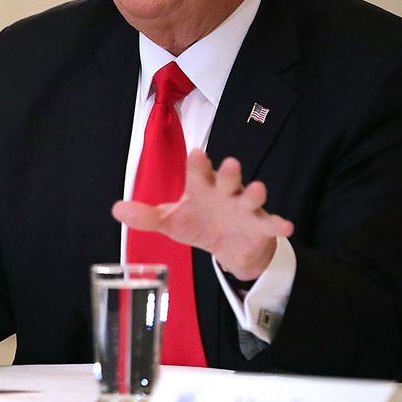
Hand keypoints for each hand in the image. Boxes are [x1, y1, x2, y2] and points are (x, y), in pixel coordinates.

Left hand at [111, 150, 293, 280]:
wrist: (227, 247)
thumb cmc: (198, 224)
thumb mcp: (170, 222)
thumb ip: (146, 216)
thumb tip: (115, 209)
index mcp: (202, 187)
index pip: (198, 172)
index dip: (197, 164)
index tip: (196, 154)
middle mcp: (225, 192)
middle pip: (227, 179)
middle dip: (228, 172)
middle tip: (229, 163)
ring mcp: (245, 207)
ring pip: (251, 197)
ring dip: (255, 193)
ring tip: (257, 188)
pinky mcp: (260, 226)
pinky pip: (271, 223)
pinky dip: (279, 224)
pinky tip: (286, 226)